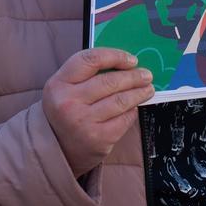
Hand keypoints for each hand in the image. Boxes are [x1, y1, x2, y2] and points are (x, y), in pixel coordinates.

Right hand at [42, 48, 154, 176]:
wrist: (58, 149)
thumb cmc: (66, 111)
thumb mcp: (65, 88)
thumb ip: (88, 73)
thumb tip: (125, 64)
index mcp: (58, 84)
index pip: (91, 60)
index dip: (115, 56)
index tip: (131, 60)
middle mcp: (68, 103)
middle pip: (110, 81)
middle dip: (133, 76)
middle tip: (146, 75)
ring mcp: (83, 122)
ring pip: (121, 100)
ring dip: (139, 93)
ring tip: (148, 89)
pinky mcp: (98, 139)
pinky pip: (124, 119)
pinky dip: (133, 111)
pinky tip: (135, 107)